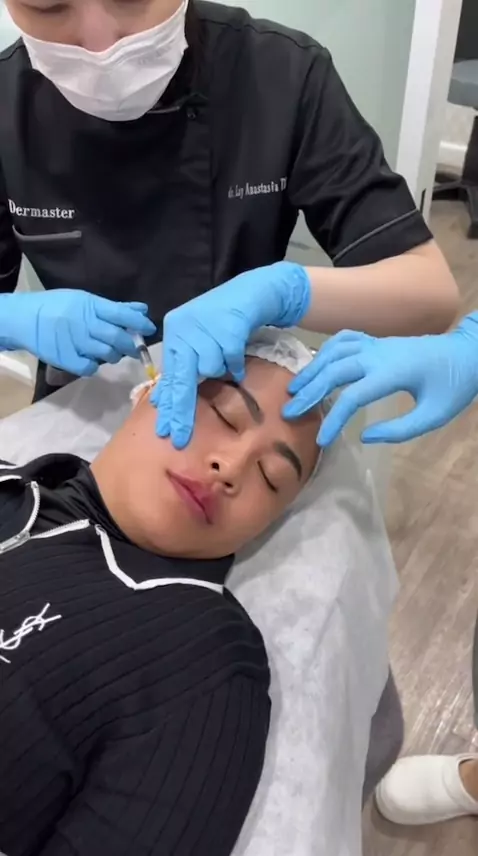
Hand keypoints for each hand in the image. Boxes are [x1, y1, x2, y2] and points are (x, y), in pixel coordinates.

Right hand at [0, 289, 155, 375]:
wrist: (25, 318)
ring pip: (106, 354)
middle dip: (130, 345)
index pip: (121, 314)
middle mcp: (84, 323)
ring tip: (109, 353)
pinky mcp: (66, 358)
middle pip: (116, 337)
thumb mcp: (85, 301)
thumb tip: (142, 311)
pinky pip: (89, 367)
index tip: (150, 329)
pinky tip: (91, 360)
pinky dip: (94, 366)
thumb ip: (114, 308)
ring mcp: (75, 341)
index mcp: (90, 306)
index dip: (139, 323)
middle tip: (133, 349)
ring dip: (113, 355)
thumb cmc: (59, 307)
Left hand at [153, 262, 310, 447]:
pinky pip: (231, 360)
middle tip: (178, 437)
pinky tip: (237, 355)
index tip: (165, 431)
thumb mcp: (196, 341)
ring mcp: (205, 327)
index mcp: (173, 331)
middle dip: (182, 410)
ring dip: (221, 368)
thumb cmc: (222, 320)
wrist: (252, 291)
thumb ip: (182, 367)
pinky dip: (236, 363)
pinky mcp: (228, 326)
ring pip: (211, 369)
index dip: (168, 404)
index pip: (169, 375)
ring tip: (226, 354)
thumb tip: (162, 399)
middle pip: (182, 379)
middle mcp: (184, 328)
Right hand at [283, 315, 477, 445]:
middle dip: (310, 391)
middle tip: (289, 411)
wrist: (468, 354)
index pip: (353, 396)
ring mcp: (377, 343)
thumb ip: (400, 430)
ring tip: (294, 389)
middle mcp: (379, 354)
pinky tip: (317, 364)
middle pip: (335, 370)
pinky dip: (326, 349)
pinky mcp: (377, 341)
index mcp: (393, 373)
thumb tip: (364, 436)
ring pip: (335, 351)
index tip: (321, 440)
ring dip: (312, 369)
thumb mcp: (433, 416)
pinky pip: (345, 339)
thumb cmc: (453, 387)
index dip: (333, 419)